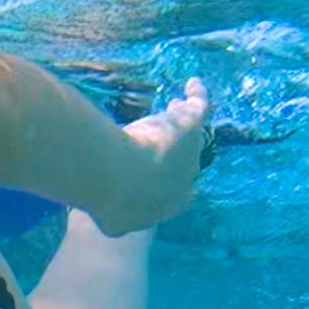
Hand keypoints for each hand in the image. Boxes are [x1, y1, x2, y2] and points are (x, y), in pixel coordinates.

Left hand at [90, 79, 207, 236]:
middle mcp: (186, 179)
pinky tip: (192, 84)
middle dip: (175, 148)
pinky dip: (197, 96)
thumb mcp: (113, 219)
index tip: (152, 166)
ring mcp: (190, 151)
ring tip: (176, 106)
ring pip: (188, 133)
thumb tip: (111, 224)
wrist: (119, 180)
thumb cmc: (112, 201)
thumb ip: (115, 218)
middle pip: (184, 159)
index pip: (174, 189)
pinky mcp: (189, 126)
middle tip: (164, 135)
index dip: (164, 176)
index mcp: (170, 204)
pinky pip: (198, 108)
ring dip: (182, 120)